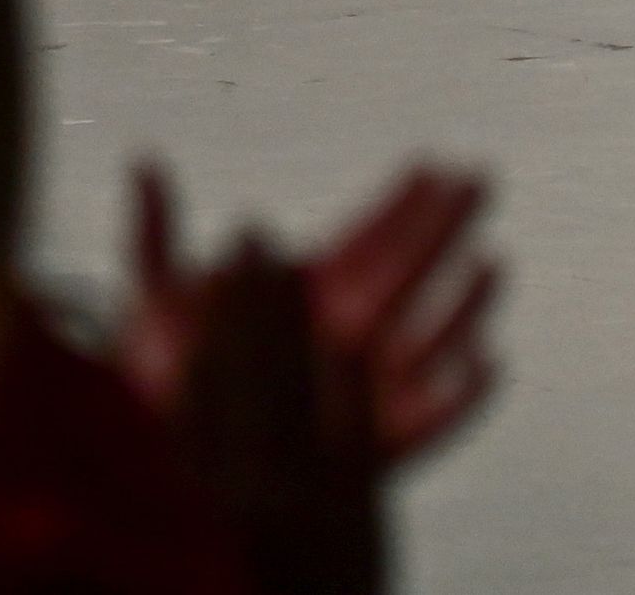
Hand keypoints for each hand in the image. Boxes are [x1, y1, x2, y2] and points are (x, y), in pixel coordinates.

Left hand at [123, 159, 501, 470]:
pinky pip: (434, 416)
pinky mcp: (375, 440)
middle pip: (409, 269)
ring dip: (466, 300)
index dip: (400, 201)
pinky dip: (466, 394)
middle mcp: (346, 332)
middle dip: (445, 223)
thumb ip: (155, 237)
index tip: (431, 165)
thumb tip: (143, 162)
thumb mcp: (154, 304)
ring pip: (433, 334)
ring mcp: (363, 380)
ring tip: (491, 264)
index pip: (367, 237)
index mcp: (308, 294)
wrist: (173, 471)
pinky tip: (487, 364)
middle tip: (478, 178)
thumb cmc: (162, 389)